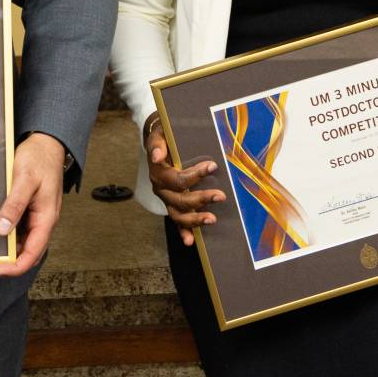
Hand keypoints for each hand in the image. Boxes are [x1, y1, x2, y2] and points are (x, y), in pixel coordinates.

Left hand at [0, 133, 69, 276]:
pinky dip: (9, 238)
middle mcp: (43, 221)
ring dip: (9, 252)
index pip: (32, 254)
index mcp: (46, 218)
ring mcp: (37, 216)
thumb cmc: (39, 159)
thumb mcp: (24, 180)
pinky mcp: (31, 210)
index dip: (14, 267)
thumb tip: (2, 229)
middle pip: (29, 253)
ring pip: (25, 243)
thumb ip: (14, 205)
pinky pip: (21, 230)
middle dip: (10, 264)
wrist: (46, 143)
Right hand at [145, 117, 222, 246]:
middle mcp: (161, 190)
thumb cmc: (163, 138)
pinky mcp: (172, 205)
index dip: (195, 175)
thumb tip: (156, 156)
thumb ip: (158, 144)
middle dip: (201, 199)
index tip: (212, 167)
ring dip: (195, 219)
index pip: (177, 179)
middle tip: (221, 196)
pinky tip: (191, 241)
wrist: (158, 143)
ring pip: (178, 215)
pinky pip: (176, 222)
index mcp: (159, 174)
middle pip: (180, 200)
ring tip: (212, 219)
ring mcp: (166, 200)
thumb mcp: (160, 135)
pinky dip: (183, 232)